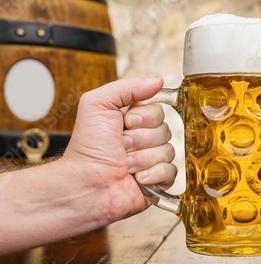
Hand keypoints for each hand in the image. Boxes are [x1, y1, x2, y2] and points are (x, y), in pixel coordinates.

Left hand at [62, 77, 175, 222]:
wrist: (85, 183)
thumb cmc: (87, 147)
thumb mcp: (98, 104)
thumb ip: (128, 87)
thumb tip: (158, 81)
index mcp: (133, 120)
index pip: (159, 110)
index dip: (144, 117)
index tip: (125, 123)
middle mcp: (145, 139)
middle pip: (166, 130)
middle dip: (141, 139)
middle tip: (121, 146)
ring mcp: (152, 161)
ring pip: (169, 151)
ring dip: (143, 158)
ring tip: (124, 165)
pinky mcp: (158, 181)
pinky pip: (171, 171)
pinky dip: (152, 174)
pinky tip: (137, 178)